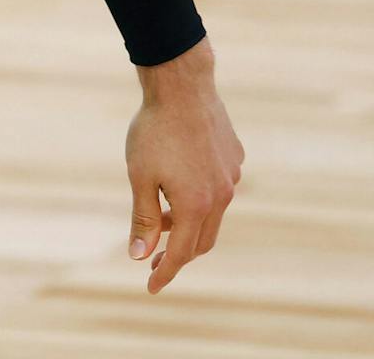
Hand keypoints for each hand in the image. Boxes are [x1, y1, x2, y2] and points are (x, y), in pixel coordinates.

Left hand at [126, 37, 243, 293]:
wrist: (182, 87)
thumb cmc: (154, 131)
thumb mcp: (140, 177)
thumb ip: (143, 219)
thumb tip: (139, 256)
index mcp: (196, 205)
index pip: (181, 254)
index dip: (165, 273)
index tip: (150, 287)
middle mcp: (221, 197)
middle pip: (201, 242)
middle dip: (178, 255)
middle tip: (153, 261)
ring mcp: (231, 178)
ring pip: (213, 217)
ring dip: (189, 228)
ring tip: (164, 224)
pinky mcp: (234, 159)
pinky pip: (219, 191)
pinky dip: (200, 202)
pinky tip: (180, 188)